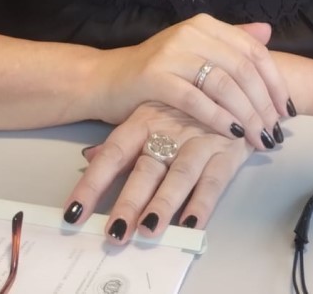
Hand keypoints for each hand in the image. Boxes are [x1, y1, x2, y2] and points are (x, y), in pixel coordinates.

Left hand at [63, 100, 279, 240]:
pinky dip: (203, 202)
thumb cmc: (187, 105)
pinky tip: (192, 224)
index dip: (93, 183)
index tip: (73, 213)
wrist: (238, 80)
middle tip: (115, 232)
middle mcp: (168, 131)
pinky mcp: (227, 151)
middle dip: (129, 201)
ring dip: (164, 202)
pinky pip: (214, 180)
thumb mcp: (152, 113)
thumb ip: (123, 140)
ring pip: (178, 175)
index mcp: (145, 120)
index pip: (113, 153)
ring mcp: (198, 140)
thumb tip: (88, 157)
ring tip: (149, 229)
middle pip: (145, 168)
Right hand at [91, 14, 291, 149]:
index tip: (287, 112)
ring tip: (259, 139)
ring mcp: (173, 53)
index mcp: (206, 25)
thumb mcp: (195, 51)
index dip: (275, 82)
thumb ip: (230, 42)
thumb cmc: (158, 71)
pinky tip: (232, 134)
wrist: (108, 80)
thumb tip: (268, 32)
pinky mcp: (155, 77)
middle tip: (275, 133)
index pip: (253, 51)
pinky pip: (196, 100)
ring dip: (247, 116)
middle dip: (264, 105)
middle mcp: (192, 33)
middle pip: (242, 69)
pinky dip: (218, 118)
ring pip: (224, 85)